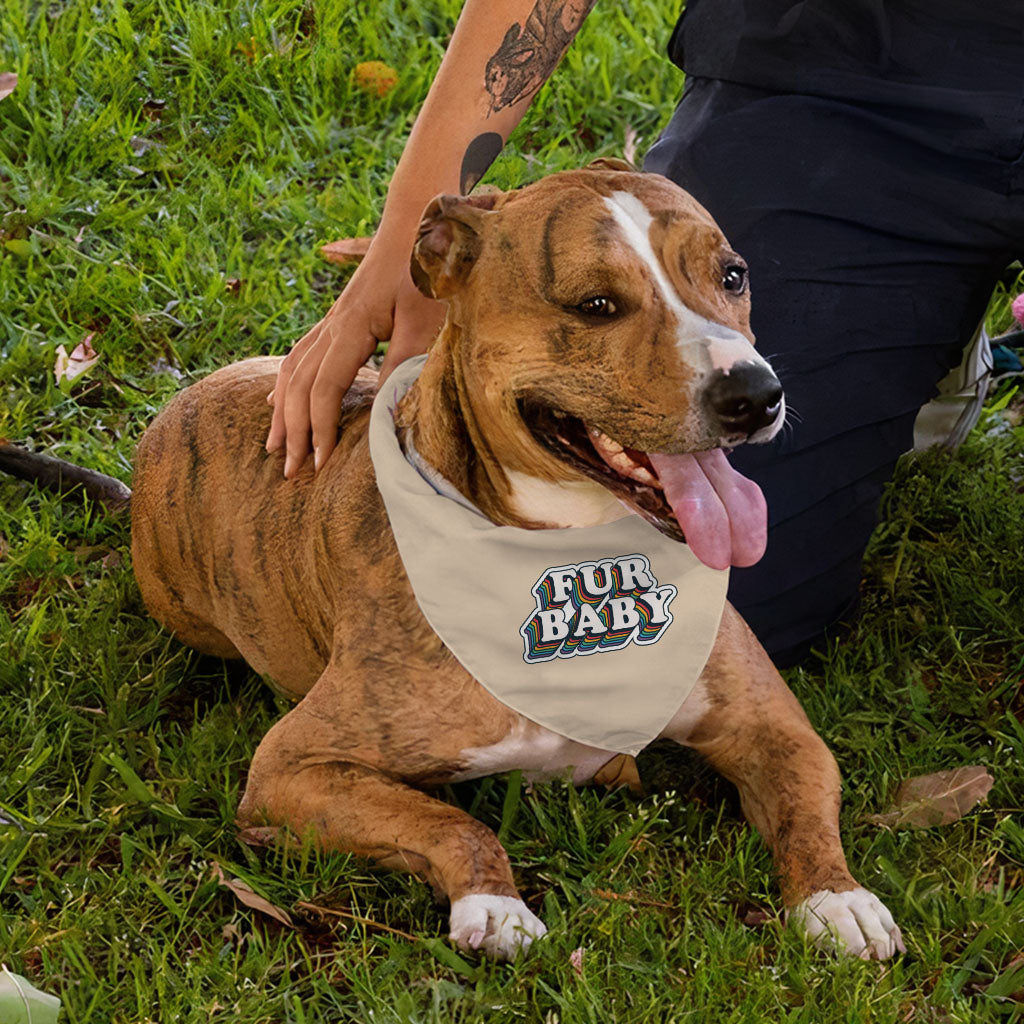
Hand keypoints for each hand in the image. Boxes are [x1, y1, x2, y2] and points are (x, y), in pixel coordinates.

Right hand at [266, 245, 445, 476]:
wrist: (420, 221)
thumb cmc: (428, 269)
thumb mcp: (425, 321)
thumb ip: (405, 366)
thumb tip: (385, 415)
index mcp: (350, 326)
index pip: (324, 389)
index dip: (321, 429)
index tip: (322, 465)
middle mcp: (332, 325)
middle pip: (299, 385)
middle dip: (294, 430)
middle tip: (291, 471)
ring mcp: (332, 320)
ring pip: (292, 370)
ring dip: (283, 411)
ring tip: (275, 446)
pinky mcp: (340, 318)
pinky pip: (300, 355)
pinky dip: (287, 384)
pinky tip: (278, 399)